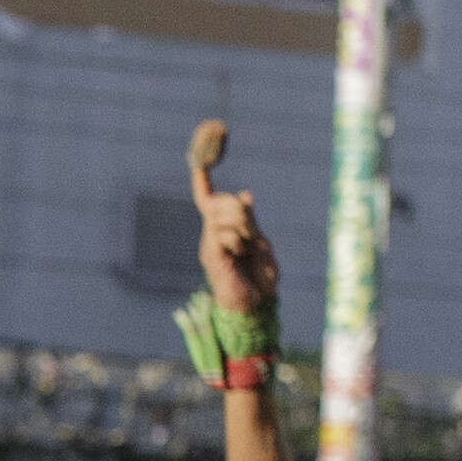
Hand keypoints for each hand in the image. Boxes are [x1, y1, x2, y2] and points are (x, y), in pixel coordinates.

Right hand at [189, 121, 277, 317]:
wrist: (256, 307)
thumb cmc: (259, 279)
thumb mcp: (260, 243)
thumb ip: (250, 220)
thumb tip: (245, 195)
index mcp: (221, 229)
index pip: (206, 197)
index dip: (203, 176)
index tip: (201, 153)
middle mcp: (210, 234)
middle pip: (220, 201)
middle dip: (241, 210)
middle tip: (254, 233)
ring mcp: (209, 245)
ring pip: (224, 214)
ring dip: (245, 226)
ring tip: (250, 248)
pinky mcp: (212, 256)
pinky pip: (225, 233)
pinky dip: (239, 240)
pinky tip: (241, 255)